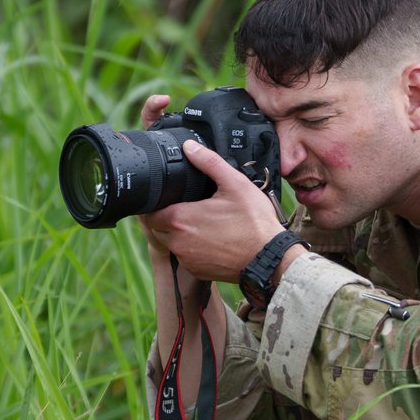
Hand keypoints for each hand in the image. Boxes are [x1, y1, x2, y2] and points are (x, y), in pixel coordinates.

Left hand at [142, 138, 286, 285]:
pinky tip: (210, 240)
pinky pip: (186, 257)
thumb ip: (209, 162)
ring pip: (171, 243)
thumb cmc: (254, 223)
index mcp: (181, 219)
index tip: (168, 198)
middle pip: (158, 228)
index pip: (150, 213)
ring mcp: (187, 260)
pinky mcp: (197, 271)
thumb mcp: (235, 184)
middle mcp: (179, 243)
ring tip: (200, 223)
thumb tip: (189, 147)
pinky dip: (192, 249)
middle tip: (186, 207)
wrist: (270, 258)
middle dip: (166, 218)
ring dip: (179, 234)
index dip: (155, 204)